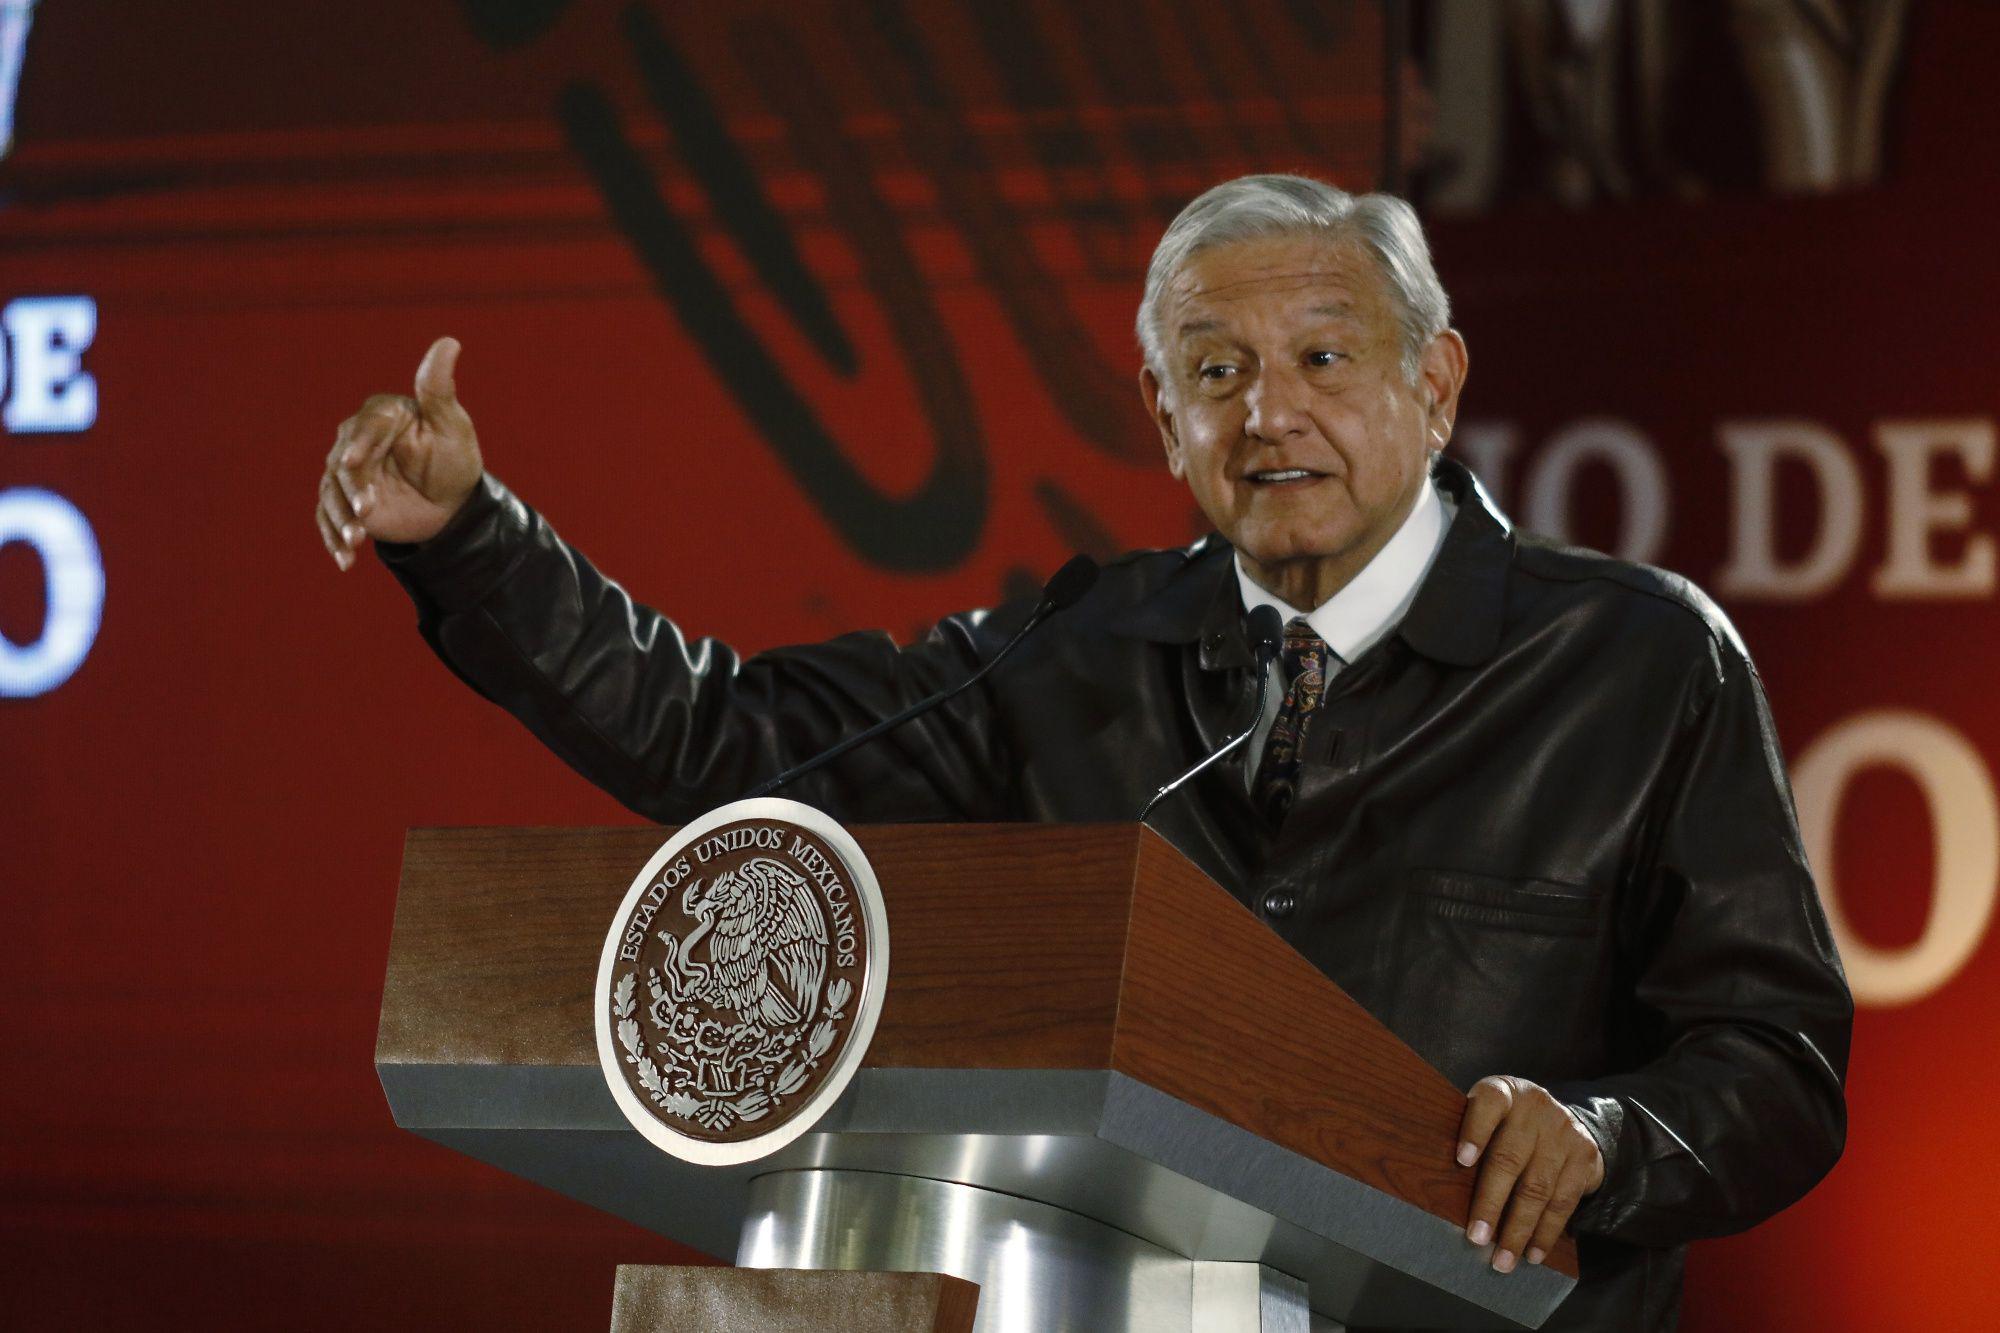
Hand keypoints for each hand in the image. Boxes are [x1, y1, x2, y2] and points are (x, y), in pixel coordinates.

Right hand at [317, 337, 483, 569]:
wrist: (452, 504)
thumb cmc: (454, 458)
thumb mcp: (452, 425)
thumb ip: (438, 388)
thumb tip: (449, 342)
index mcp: (381, 416)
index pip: (364, 428)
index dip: (358, 447)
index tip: (353, 467)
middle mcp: (356, 441)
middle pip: (341, 463)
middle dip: (349, 489)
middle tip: (365, 513)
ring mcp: (346, 475)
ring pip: (332, 494)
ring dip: (340, 519)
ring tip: (356, 542)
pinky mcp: (344, 502)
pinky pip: (331, 519)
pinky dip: (335, 539)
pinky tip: (345, 561)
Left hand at [1456, 1074, 1604, 1273]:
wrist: (1562, 1118)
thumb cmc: (1506, 1123)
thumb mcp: (1488, 1115)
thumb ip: (1470, 1137)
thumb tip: (1435, 1182)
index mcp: (1504, 1092)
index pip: (1488, 1104)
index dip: (1474, 1131)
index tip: (1461, 1161)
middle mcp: (1536, 1107)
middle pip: (1510, 1158)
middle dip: (1491, 1203)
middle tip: (1476, 1237)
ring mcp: (1563, 1131)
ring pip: (1538, 1187)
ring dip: (1518, 1229)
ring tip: (1502, 1259)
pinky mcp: (1584, 1157)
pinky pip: (1564, 1202)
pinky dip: (1546, 1232)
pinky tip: (1532, 1253)